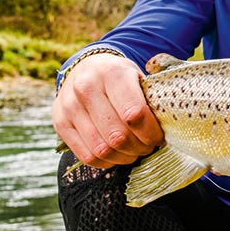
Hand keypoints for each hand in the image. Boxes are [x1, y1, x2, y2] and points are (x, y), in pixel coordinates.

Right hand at [52, 53, 163, 167]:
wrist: (86, 69)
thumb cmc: (120, 77)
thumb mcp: (138, 75)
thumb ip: (152, 95)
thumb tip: (169, 123)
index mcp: (112, 73)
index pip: (135, 114)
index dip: (151, 132)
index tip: (158, 136)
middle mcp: (86, 88)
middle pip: (118, 136)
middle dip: (140, 147)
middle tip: (148, 146)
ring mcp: (69, 107)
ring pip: (102, 149)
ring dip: (124, 157)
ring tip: (135, 151)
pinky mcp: (60, 123)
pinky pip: (86, 155)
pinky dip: (107, 161)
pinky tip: (118, 154)